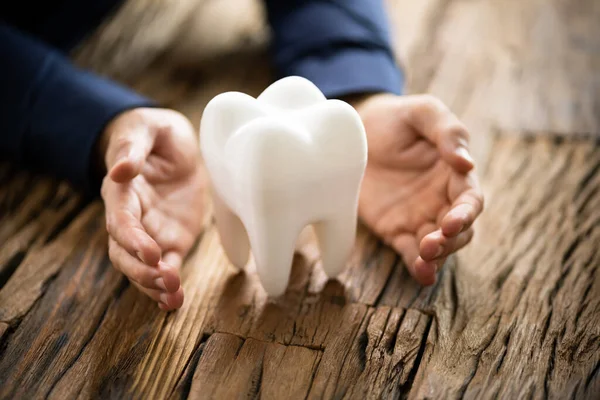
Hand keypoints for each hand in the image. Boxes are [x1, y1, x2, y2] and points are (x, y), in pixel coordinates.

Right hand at [99, 108, 204, 310]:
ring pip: (142, 268)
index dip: (133, 239)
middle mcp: (132, 218)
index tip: (151, 252)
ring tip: (173, 298)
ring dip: (154, 285)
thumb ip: (133, 148)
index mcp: (122, 191)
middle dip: (141, 271)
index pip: (120, 221)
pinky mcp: (172, 240)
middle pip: (124, 253)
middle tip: (166, 279)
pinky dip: (168, 287)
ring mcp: (151, 233)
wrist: (172, 143)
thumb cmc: (153, 132)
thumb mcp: (146, 129)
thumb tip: (120, 170)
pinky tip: (175, 301)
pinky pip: (167, 267)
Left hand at [351, 93, 483, 284]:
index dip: (465, 214)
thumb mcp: (422, 112)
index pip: (470, 201)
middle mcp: (441, 200)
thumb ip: (447, 132)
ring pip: (439, 247)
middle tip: (432, 244)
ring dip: (437, 257)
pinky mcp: (395, 229)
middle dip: (450, 241)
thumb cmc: (396, 118)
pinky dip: (418, 266)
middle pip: (459, 231)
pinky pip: (411, 252)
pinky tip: (421, 274)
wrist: (355, 129)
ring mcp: (418, 218)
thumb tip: (466, 165)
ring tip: (425, 261)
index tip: (452, 222)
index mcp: (454, 174)